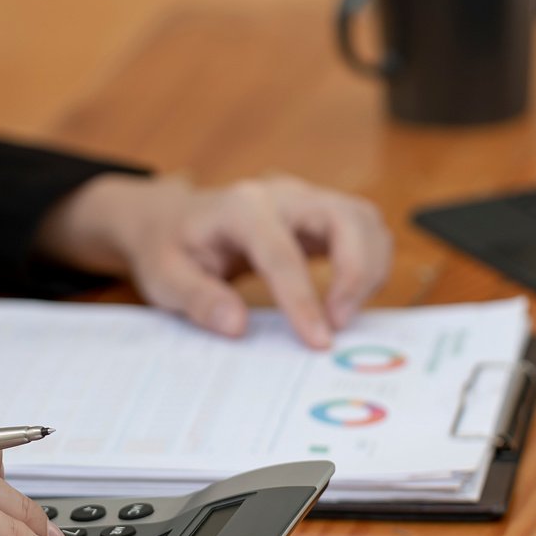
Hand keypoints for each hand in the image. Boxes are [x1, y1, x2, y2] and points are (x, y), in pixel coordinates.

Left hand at [36, 172, 392, 347]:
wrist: (173, 220)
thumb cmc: (170, 247)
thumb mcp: (164, 277)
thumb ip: (198, 299)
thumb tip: (236, 325)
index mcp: (239, 207)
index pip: (282, 251)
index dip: (303, 298)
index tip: (318, 340)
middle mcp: (280, 194)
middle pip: (343, 217)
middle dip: (355, 272)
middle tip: (341, 324)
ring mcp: (305, 200)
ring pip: (363, 219)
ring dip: (370, 267)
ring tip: (347, 315)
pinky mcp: (320, 215)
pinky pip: (363, 229)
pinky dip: (371, 262)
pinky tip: (350, 298)